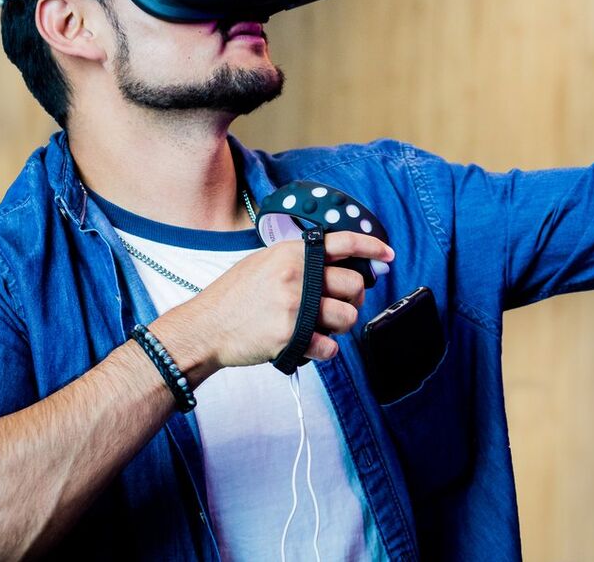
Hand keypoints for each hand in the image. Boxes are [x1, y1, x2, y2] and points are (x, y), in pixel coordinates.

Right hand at [159, 231, 395, 370]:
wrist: (205, 328)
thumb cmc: (234, 296)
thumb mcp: (263, 262)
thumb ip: (297, 260)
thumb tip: (333, 264)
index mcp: (292, 254)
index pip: (343, 243)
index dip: (372, 248)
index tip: (388, 255)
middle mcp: (297, 277)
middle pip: (354, 285)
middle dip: (354, 298)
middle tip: (342, 305)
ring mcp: (295, 308)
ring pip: (348, 317)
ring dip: (342, 325)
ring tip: (324, 326)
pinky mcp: (291, 338)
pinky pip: (331, 347)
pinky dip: (327, 350)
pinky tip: (314, 346)